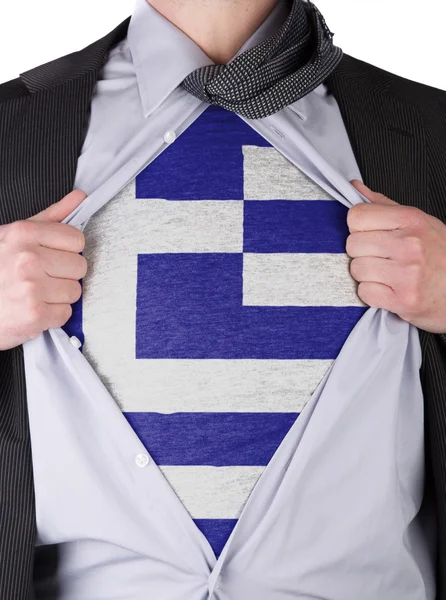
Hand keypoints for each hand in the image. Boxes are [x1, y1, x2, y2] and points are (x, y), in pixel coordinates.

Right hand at [0, 190, 87, 350]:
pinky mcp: (34, 314)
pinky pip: (65, 313)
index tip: (53, 256)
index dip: (67, 251)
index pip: (76, 239)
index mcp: (23, 234)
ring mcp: (31, 287)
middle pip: (79, 266)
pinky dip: (52, 315)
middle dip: (64, 274)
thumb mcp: (14, 236)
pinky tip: (34, 308)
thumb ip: (51, 217)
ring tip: (37, 293)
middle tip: (42, 278)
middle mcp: (28, 258)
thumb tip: (80, 197)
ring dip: (59, 296)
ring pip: (75, 291)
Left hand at [346, 179, 445, 332]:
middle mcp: (410, 245)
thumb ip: (383, 206)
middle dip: (362, 252)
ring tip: (387, 274)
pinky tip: (389, 289)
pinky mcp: (404, 300)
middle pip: (353, 244)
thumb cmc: (440, 256)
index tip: (369, 234)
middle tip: (381, 257)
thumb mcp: (419, 222)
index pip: (357, 216)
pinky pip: (365, 293)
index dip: (358, 227)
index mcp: (412, 220)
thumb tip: (355, 188)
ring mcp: (407, 274)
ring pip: (356, 269)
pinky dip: (373, 294)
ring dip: (367, 275)